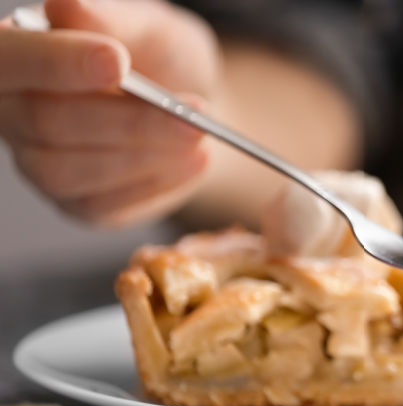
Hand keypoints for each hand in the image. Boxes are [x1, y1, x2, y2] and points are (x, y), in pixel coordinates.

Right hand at [0, 0, 220, 225]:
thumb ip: (113, 19)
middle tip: (193, 112)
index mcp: (18, 53)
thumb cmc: (161, 59)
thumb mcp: (152, 27)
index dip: (56, 63)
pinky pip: (103, 205)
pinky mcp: (77, 204)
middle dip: (128, 119)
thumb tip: (68, 5)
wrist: (193, 107)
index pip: (9, 60)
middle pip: (48, 123)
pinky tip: (194, 159)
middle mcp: (14, 113)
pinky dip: (155, 182)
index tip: (115, 61)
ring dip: (145, 154)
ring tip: (200, 134)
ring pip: (71, 171)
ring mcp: (40, 164)